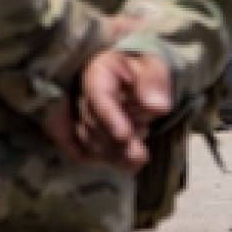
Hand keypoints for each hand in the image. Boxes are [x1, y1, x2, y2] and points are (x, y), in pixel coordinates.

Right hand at [75, 50, 174, 172]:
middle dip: (114, 143)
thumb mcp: (154, 66)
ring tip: (138, 156)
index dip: (108, 117)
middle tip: (139, 157)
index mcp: (97, 71)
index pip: (97, 94)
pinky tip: (122, 164)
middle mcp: (79, 91)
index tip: (124, 136)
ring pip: (85, 138)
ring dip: (111, 153)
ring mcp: (74, 111)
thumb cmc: (142, 69)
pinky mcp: (76, 128)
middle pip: (90, 122)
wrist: (131, 75)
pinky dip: (97, 159)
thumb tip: (157, 106)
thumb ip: (154, 82)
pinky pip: (76, 148)